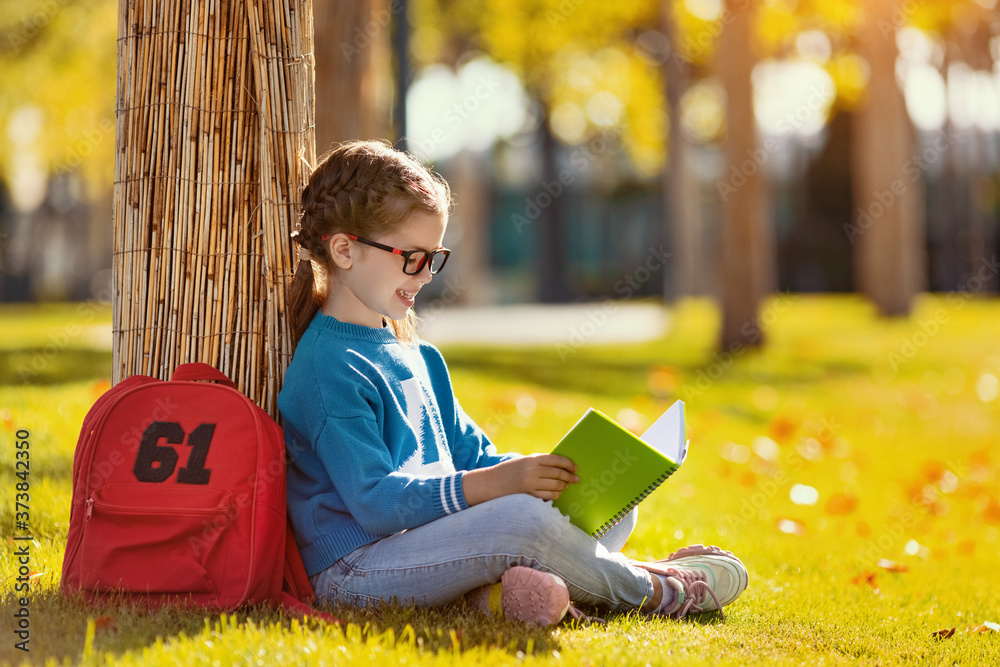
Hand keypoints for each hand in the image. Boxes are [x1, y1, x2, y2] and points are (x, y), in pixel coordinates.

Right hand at [462, 454, 578, 505]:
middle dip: (569, 477)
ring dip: (563, 486)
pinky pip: (548, 496)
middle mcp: (532, 471)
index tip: (575, 468)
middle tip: (576, 479)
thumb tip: (559, 465)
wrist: (490, 483)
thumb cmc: (508, 470)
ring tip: (566, 486)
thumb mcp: (523, 461)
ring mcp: (531, 484)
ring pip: (556, 486)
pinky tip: (557, 493)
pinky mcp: (529, 495)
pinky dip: (555, 495)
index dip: (568, 464)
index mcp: (532, 459)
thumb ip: (539, 462)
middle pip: (558, 473)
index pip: (556, 460)